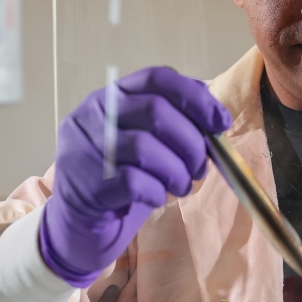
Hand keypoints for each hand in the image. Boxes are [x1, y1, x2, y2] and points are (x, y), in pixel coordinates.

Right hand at [40, 66, 232, 286]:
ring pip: (144, 147)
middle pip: (155, 111)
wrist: (80, 223)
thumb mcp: (147, 142)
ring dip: (177, 171)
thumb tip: (216, 117)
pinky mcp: (84, 183)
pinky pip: (133, 182)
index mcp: (112, 96)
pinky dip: (156, 191)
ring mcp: (83, 148)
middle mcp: (92, 114)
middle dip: (190, 141)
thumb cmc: (122, 177)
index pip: (157, 78)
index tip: (221, 122)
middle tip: (200, 167)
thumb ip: (174, 122)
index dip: (195, 97)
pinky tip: (157, 198)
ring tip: (183, 186)